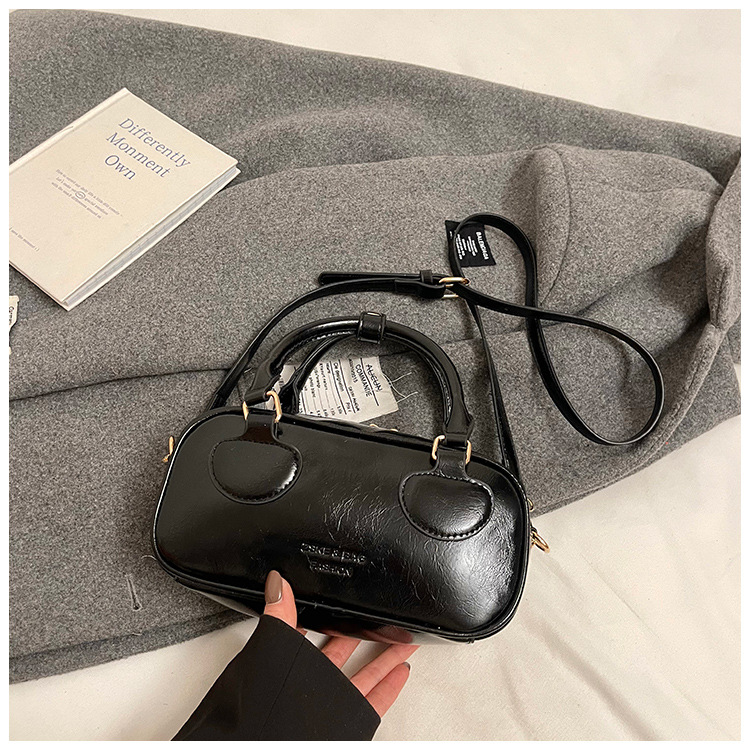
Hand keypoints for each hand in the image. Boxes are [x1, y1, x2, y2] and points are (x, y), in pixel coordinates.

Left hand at [263, 570, 417, 717]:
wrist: (266, 744)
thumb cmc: (260, 707)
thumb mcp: (270, 648)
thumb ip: (278, 615)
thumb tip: (278, 583)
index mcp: (293, 662)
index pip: (314, 632)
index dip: (329, 618)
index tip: (344, 603)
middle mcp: (313, 682)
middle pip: (345, 651)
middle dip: (363, 633)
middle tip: (380, 619)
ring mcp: (332, 700)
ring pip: (366, 672)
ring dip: (386, 656)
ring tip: (402, 638)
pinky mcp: (349, 718)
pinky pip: (375, 699)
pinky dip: (390, 685)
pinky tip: (400, 671)